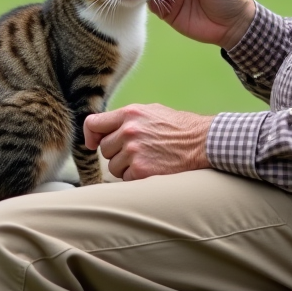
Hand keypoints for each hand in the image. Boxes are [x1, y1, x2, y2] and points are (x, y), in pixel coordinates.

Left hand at [83, 104, 212, 180]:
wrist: (201, 142)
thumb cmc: (178, 127)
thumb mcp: (151, 111)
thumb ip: (126, 118)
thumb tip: (104, 128)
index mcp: (129, 114)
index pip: (93, 123)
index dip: (90, 135)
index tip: (92, 143)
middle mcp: (129, 131)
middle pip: (104, 149)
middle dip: (116, 152)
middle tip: (135, 151)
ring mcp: (134, 151)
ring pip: (113, 166)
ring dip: (126, 167)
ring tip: (146, 159)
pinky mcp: (142, 170)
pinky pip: (126, 178)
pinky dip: (135, 177)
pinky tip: (151, 168)